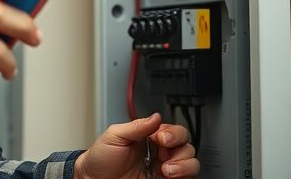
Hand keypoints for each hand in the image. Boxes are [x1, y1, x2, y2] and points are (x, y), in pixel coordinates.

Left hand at [74, 113, 199, 178]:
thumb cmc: (100, 159)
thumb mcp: (114, 135)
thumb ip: (136, 126)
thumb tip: (156, 117)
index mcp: (149, 137)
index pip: (173, 130)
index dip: (173, 133)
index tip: (162, 138)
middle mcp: (159, 152)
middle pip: (186, 145)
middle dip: (180, 149)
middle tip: (164, 155)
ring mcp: (163, 169)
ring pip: (190, 162)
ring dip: (184, 164)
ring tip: (166, 169)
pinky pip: (185, 178)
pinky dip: (183, 175)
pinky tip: (168, 175)